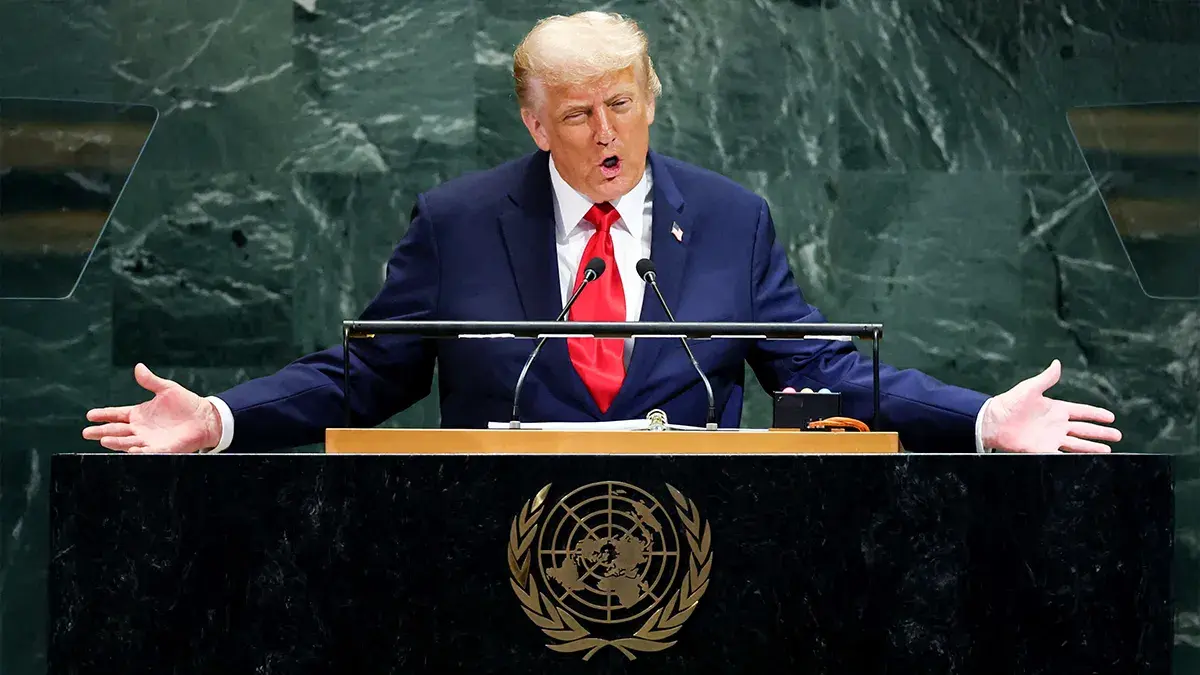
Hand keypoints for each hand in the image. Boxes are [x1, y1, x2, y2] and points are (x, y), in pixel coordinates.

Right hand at [82, 363, 221, 453]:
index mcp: (139, 414)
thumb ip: (150, 381)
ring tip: (104, 439)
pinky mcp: (162, 448)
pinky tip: (131, 449)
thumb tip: (138, 367)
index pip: (116, 415)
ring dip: (116, 442)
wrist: (204, 417)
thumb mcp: (166, 389)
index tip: (89, 415)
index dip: (103, 415)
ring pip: (128, 442)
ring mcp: (149, 439)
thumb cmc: (185, 403)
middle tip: (87, 432)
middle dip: (101, 431)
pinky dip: (139, 451)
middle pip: (117, 430)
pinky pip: (148, 451)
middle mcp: (140, 429)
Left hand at [981, 360, 1121, 452]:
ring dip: (1092, 447)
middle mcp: (1056, 424)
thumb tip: (1057, 363)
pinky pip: (1062, 455)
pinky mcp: (1043, 450)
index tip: (1111, 417)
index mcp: (1056, 409)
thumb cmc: (1009, 403)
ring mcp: (1051, 438)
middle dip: (1101, 433)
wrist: (993, 421)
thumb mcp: (1030, 388)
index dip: (1096, 414)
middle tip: (1117, 436)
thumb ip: (1046, 378)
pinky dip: (1074, 458)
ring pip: (1078, 444)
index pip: (1082, 412)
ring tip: (1108, 451)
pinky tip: (1086, 461)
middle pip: (1084, 429)